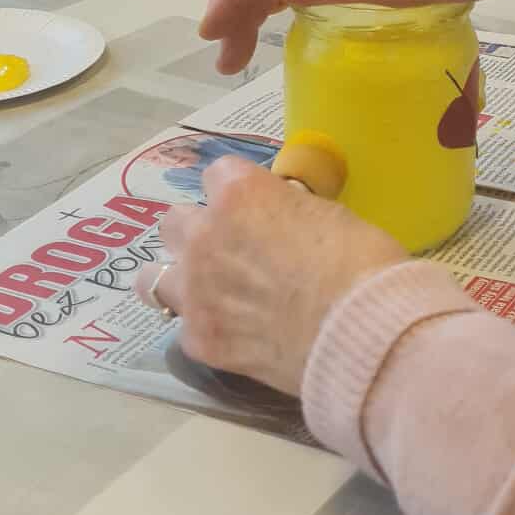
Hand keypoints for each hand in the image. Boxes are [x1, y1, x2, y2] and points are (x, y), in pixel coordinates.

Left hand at [144, 158, 406, 396]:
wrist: (359, 332)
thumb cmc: (360, 262)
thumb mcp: (327, 215)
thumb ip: (286, 211)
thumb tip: (280, 220)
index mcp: (239, 194)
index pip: (216, 175)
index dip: (238, 193)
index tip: (257, 207)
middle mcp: (204, 236)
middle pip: (175, 222)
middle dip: (200, 231)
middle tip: (232, 250)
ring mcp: (194, 291)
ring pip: (153, 276)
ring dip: (179, 277)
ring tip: (207, 291)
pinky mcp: (198, 338)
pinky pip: (185, 326)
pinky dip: (206, 326)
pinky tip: (233, 334)